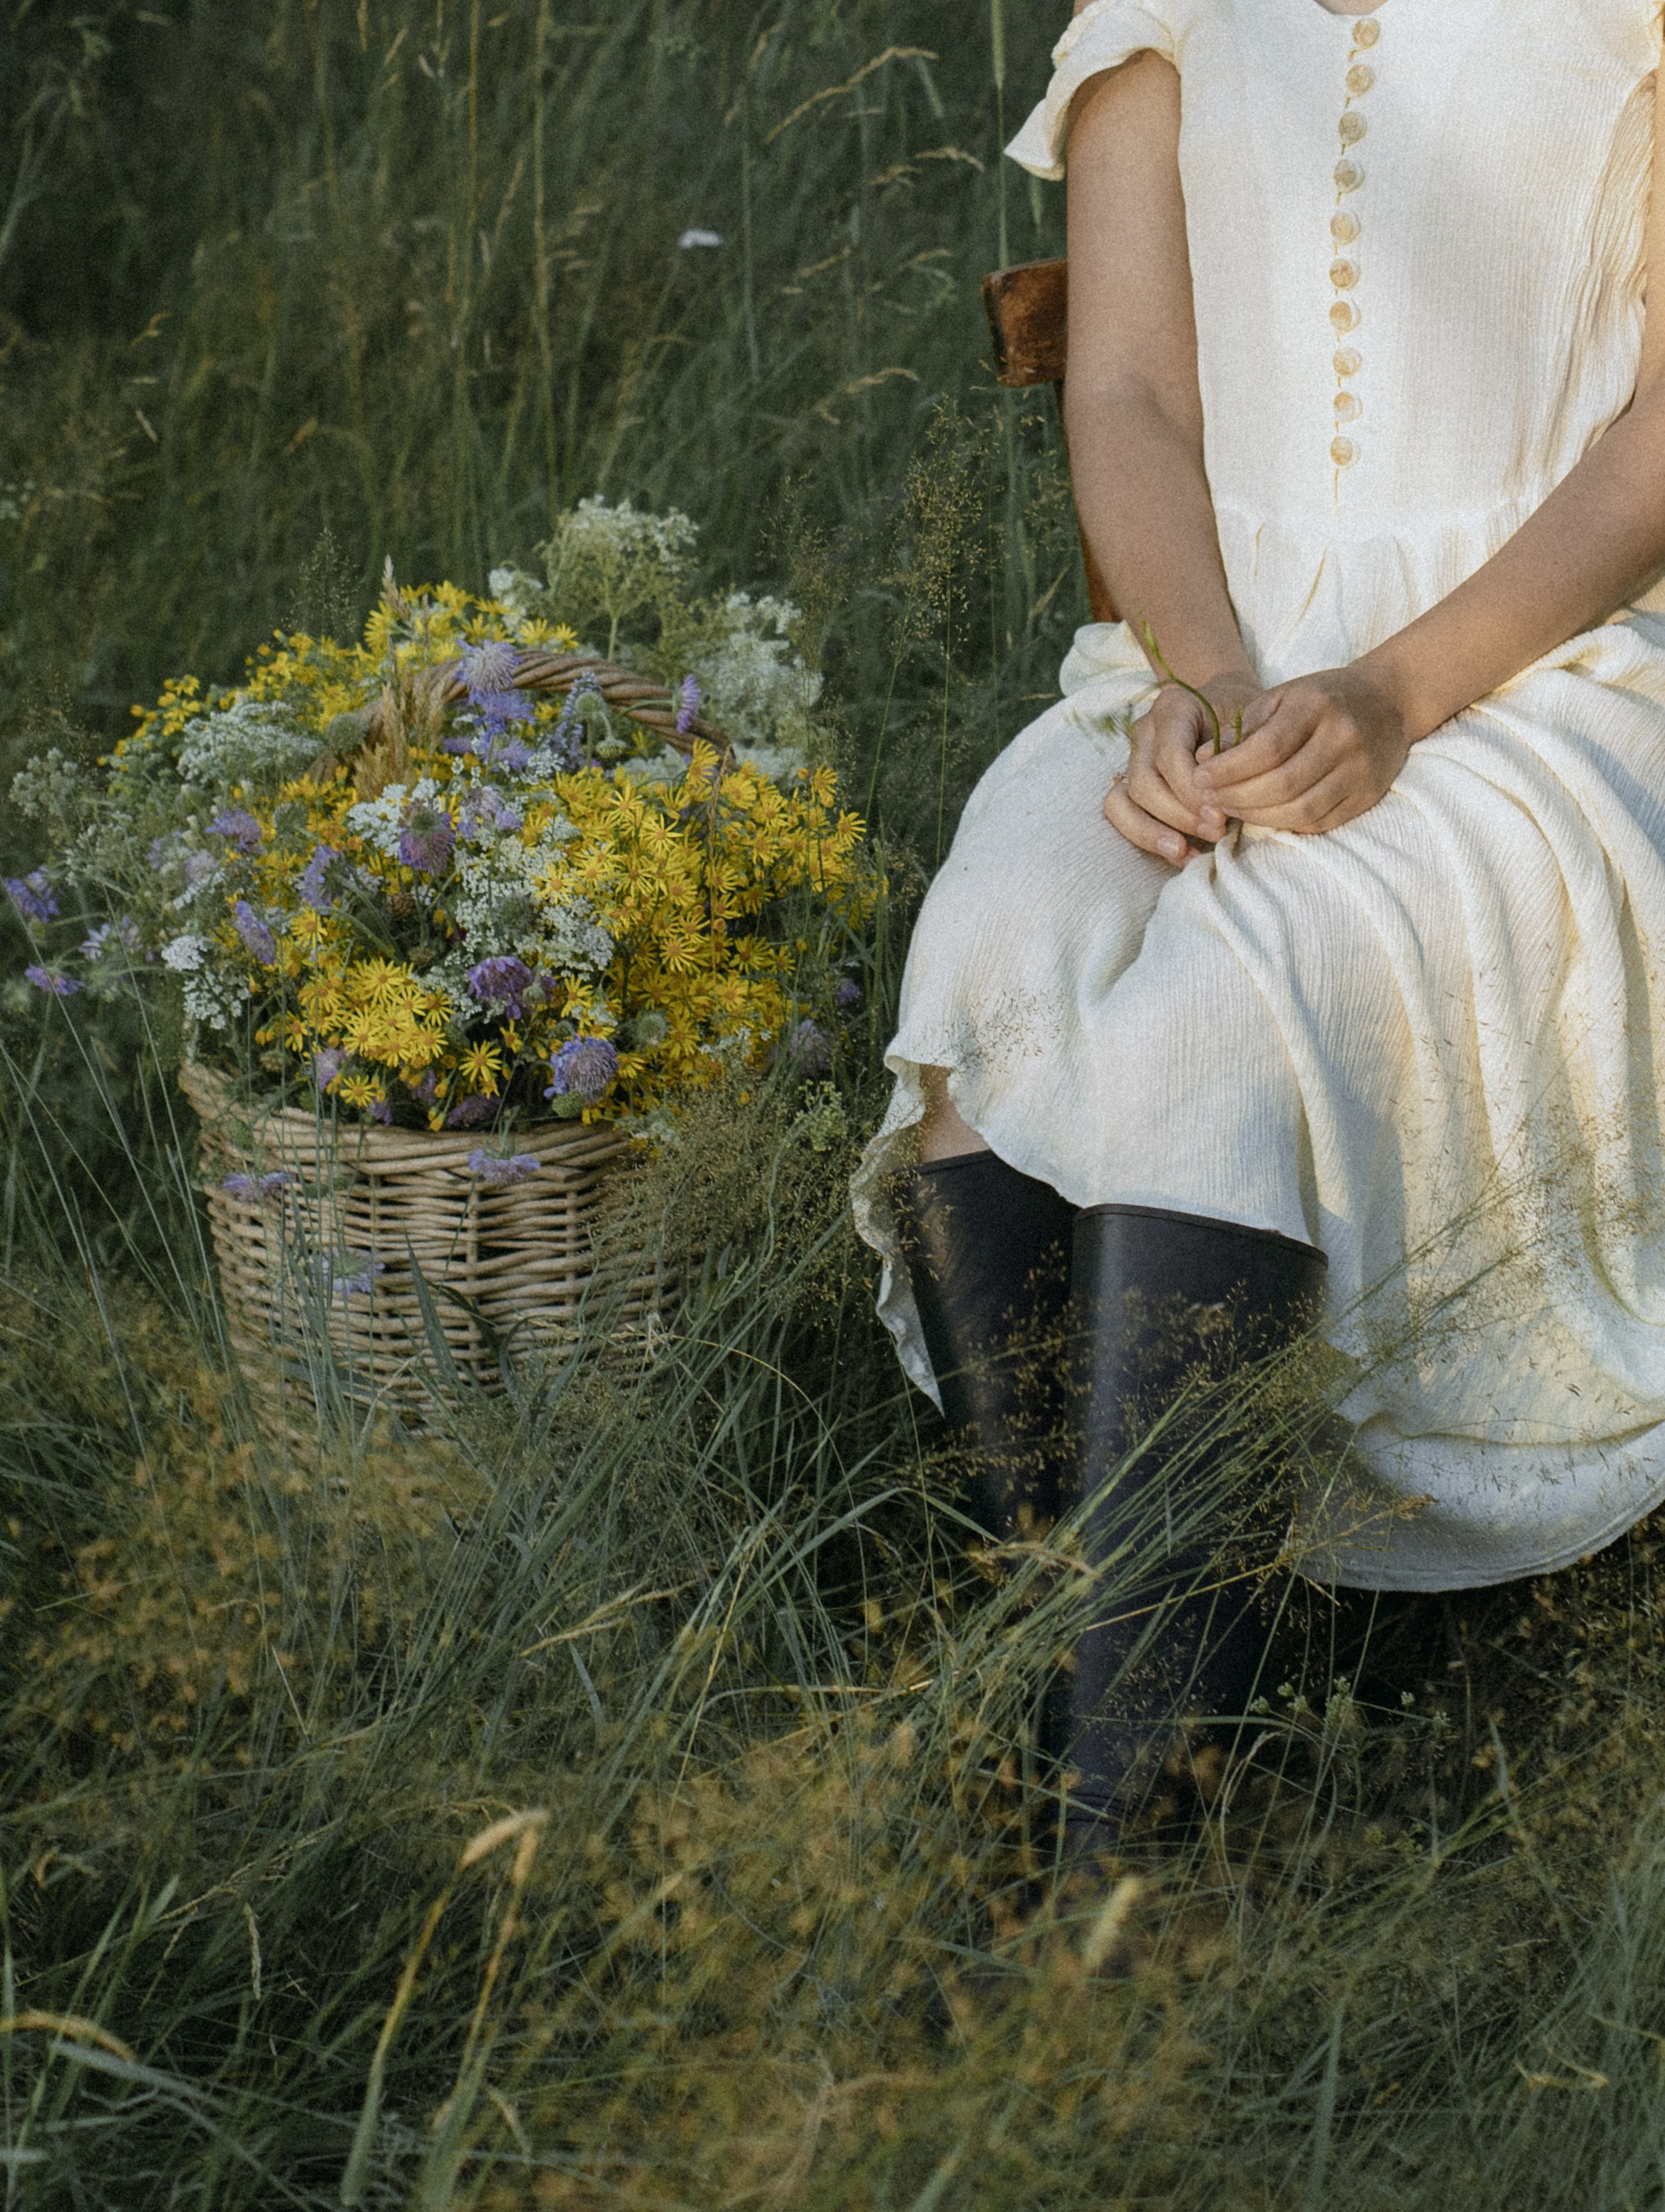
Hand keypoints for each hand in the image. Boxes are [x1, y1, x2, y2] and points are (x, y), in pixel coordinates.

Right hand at [1103, 672, 1262, 865]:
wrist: (1231, 713)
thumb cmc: (1243, 721)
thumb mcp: (1250, 726)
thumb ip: (1234, 753)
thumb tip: (1219, 793)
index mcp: (1173, 708)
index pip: (1169, 756)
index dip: (1192, 791)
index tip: (1221, 813)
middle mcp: (1145, 731)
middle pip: (1144, 783)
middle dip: (1179, 815)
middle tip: (1216, 831)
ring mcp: (1132, 757)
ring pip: (1124, 801)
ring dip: (1158, 832)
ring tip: (1192, 850)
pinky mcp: (1129, 783)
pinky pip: (1121, 814)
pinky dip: (1148, 839)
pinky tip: (1181, 855)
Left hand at [1197, 665, 1409, 833]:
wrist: (1389, 701)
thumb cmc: (1322, 699)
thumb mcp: (1282, 697)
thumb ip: (1243, 728)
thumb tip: (1201, 760)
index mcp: (1318, 706)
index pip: (1267, 747)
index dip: (1229, 769)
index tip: (1200, 777)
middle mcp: (1344, 738)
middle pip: (1282, 783)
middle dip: (1237, 797)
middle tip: (1210, 799)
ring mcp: (1360, 770)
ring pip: (1300, 809)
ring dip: (1257, 817)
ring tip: (1231, 808)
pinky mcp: (1367, 796)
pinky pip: (1319, 821)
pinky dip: (1285, 823)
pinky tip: (1263, 816)